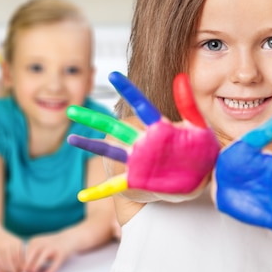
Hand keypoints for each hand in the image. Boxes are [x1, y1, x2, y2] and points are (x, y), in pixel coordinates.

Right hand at [0, 220, 23, 271]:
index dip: (20, 266)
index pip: (19, 257)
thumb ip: (19, 253)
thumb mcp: (15, 242)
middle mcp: (6, 244)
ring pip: (2, 262)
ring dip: (6, 271)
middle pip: (11, 260)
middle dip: (14, 269)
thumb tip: (23, 267)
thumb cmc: (6, 239)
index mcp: (15, 242)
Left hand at [23, 233, 73, 271]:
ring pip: (42, 257)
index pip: (25, 253)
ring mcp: (53, 247)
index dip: (22, 262)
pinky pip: (55, 262)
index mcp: (35, 241)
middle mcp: (43, 242)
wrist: (69, 238)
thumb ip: (32, 255)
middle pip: (31, 255)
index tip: (21, 270)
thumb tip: (25, 269)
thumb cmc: (51, 245)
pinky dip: (51, 269)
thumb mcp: (40, 246)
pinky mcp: (62, 252)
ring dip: (36, 266)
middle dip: (27, 264)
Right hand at [68, 72, 219, 200]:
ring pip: (109, 151)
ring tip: (70, 140)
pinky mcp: (136, 180)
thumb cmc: (201, 152)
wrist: (200, 180)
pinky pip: (114, 186)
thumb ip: (189, 105)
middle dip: (93, 119)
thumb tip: (180, 78)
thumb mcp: (200, 128)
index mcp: (159, 129)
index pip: (141, 105)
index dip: (128, 91)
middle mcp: (143, 143)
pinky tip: (83, 197)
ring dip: (90, 145)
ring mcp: (137, 161)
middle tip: (72, 109)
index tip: (113, 75)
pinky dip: (99, 192)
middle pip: (115, 127)